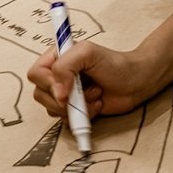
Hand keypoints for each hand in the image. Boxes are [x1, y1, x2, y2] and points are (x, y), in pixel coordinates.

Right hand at [26, 41, 158, 121]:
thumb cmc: (115, 64)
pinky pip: (66, 119)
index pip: (36, 73)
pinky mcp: (76, 108)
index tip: (67, 89)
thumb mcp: (87, 53)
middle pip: (41, 95)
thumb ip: (65, 66)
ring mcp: (66, 93)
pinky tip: (97, 104)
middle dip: (65, 98)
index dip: (49, 84)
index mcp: (57, 58)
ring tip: (95, 94)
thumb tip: (58, 93)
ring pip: (53, 109)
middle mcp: (58, 75)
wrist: (136, 82)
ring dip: (77, 106)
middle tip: (86, 91)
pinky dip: (83, 115)